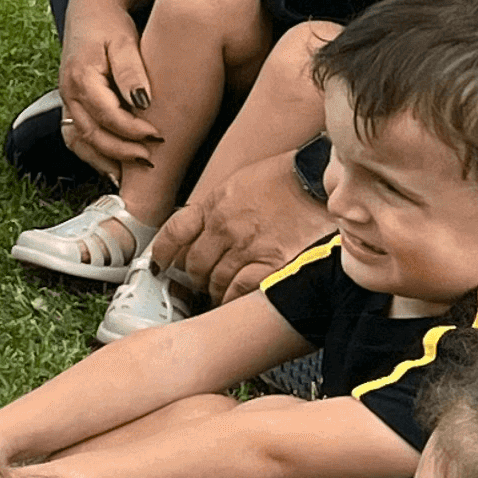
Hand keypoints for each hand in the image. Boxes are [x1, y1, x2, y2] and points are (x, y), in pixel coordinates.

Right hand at [54, 8, 162, 178]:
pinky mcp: (71, 104)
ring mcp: (67, 100)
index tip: (158, 137)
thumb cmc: (110, 24)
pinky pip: (78, 136)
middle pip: (91, 134)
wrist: (90, 10)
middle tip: (149, 161)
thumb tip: (142, 102)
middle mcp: (69, 93)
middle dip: (120, 152)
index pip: (107, 115)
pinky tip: (113, 165)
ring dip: (104, 159)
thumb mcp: (124, 41)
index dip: (132, 131)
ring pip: (80, 141)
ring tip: (128, 175)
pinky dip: (94, 153)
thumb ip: (131, 72)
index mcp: (81, 77)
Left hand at [157, 154, 331, 301]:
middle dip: (194, 277)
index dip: (162, 253)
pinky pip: (240, 290)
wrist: (318, 178)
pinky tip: (236, 298)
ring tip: (221, 293)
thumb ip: (217, 208)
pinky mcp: (272, 263)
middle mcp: (226, 227)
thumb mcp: (240, 183)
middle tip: (200, 283)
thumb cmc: (285, 178)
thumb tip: (201, 230)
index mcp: (214, 205)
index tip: (160, 265)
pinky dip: (234, 298)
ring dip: (215, 290)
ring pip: (215, 281)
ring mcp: (247, 246)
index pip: (174, 233)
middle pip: (194, 264)